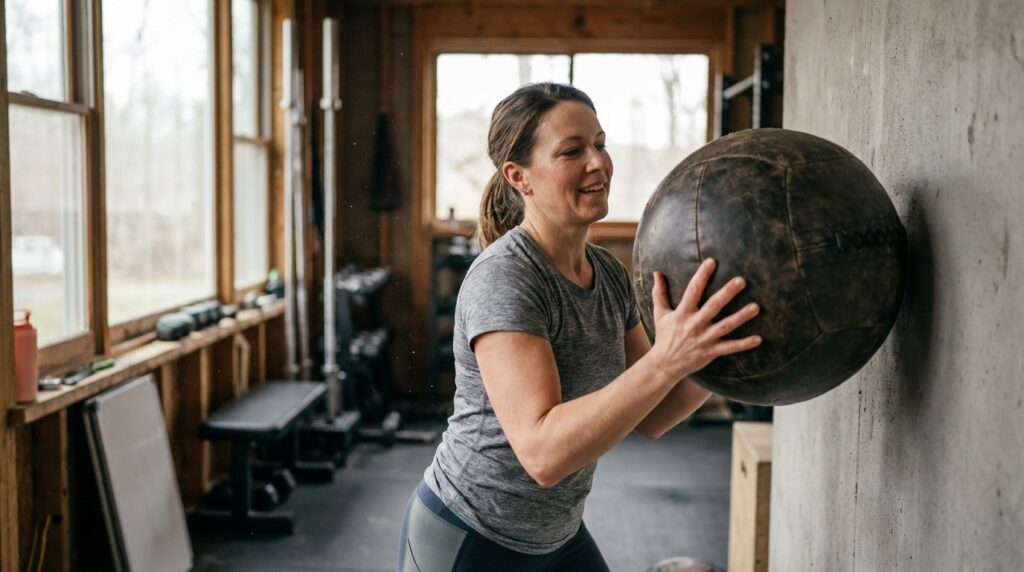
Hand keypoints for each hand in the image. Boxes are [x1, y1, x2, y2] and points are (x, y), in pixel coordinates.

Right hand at [649, 259, 761, 379]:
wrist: (665, 364)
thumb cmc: (664, 336)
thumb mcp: (660, 313)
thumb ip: (660, 292)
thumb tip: (656, 273)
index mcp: (682, 313)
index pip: (693, 290)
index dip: (702, 275)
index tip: (712, 262)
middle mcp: (694, 325)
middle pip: (713, 306)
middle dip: (727, 293)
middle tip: (741, 280)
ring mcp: (704, 339)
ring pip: (725, 326)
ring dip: (741, 317)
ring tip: (756, 307)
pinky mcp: (711, 352)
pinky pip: (730, 347)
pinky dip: (744, 344)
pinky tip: (758, 338)